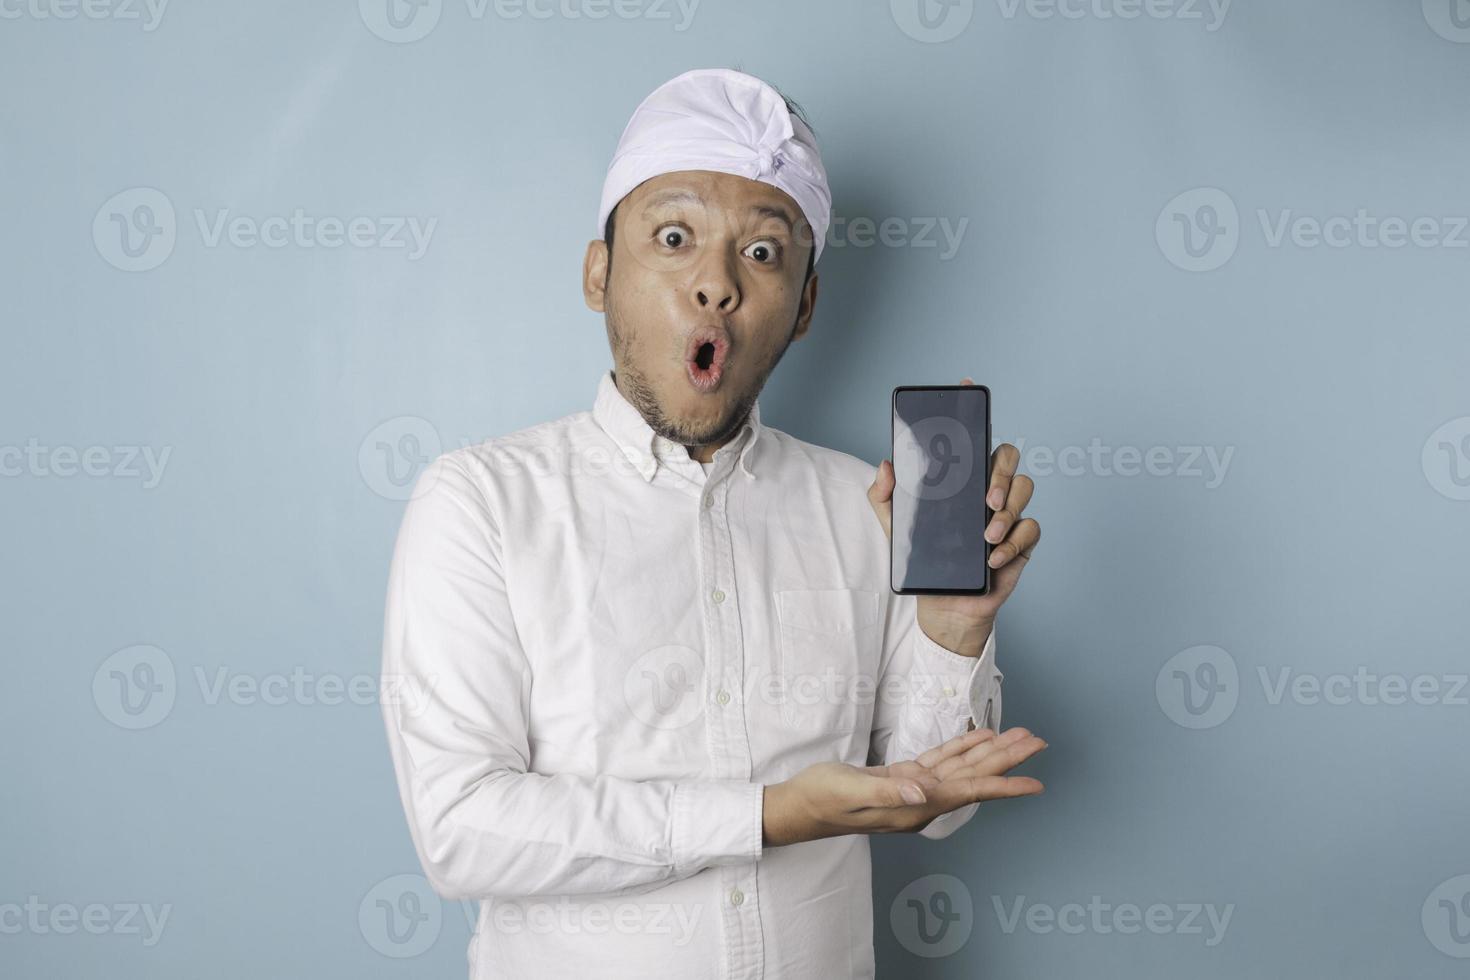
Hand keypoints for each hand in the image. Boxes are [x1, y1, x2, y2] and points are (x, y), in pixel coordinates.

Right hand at [762, 726, 1045, 845]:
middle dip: (1007, 760)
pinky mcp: (901, 778)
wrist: (799, 806)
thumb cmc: (821, 800)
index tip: (1035, 782)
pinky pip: (940, 762)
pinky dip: (961, 748)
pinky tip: (978, 739)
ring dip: (990, 752)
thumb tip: (923, 794)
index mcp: (914, 807)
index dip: (1003, 785)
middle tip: (1038, 742)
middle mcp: (921, 801)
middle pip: (973, 777)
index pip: (968, 791)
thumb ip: (888, 791)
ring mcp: (913, 790)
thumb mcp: (851, 791)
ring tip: (1018, 737)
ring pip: (961, 767)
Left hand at [868, 377, 1040, 654]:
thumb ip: (885, 496)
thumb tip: (887, 464)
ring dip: (1008, 512)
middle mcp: (989, 489)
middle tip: (986, 498)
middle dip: (1003, 472)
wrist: (943, 606)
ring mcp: (1008, 513)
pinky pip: (1031, 530)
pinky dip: (1012, 544)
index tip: (965, 385)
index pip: (973, 438)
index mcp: (963, 480)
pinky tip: (992, 558)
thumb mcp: (895, 528)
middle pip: (1008, 457)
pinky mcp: (1021, 543)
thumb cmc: (925, 558)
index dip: (972, 410)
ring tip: (986, 536)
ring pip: (1026, 490)